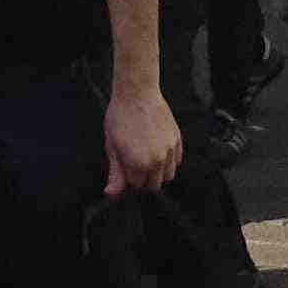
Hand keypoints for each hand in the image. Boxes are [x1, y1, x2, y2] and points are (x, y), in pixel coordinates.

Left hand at [103, 79, 184, 197]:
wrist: (137, 93)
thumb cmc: (120, 117)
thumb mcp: (112, 146)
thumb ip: (115, 173)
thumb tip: (111, 194)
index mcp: (139, 164)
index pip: (137, 186)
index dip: (129, 178)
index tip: (125, 167)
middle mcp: (157, 160)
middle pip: (154, 185)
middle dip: (144, 179)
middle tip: (135, 163)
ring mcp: (170, 150)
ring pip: (168, 175)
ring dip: (159, 172)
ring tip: (147, 157)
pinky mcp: (177, 140)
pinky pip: (177, 161)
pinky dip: (169, 160)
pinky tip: (158, 149)